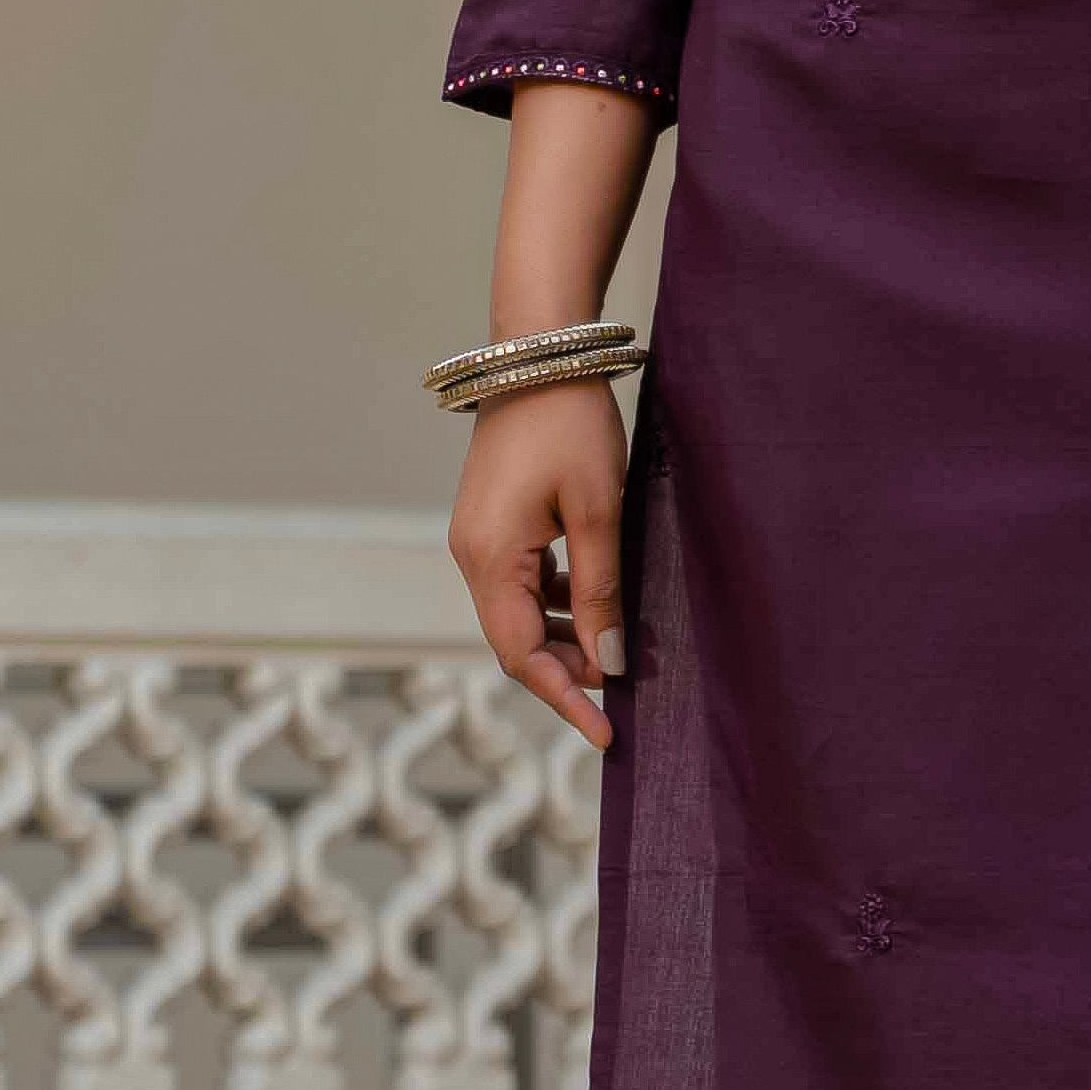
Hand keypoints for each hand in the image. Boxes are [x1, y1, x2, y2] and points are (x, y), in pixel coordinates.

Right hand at [449, 379, 629, 748]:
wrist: (539, 354)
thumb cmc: (572, 426)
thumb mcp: (599, 512)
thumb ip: (601, 590)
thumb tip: (608, 662)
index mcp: (488, 559)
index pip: (521, 654)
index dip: (564, 699)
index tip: (606, 735)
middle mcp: (471, 555)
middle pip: (515, 640)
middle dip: (565, 675)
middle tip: (619, 702)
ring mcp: (477, 538)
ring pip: (519, 613)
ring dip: (563, 640)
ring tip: (614, 658)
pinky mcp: (492, 522)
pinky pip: (521, 582)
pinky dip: (556, 605)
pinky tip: (594, 607)